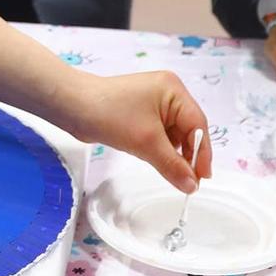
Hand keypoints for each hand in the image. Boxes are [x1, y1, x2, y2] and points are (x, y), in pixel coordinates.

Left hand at [58, 71, 211, 192]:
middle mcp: (167, 92)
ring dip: (173, 153)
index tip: (203, 177)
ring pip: (173, 134)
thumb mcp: (146, 143)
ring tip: (174, 173)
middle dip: (188, 154)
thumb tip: (192, 185)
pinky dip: (160, 149)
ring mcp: (153, 102)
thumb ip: (173, 165)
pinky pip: (159, 134)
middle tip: (190, 182)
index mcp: (173, 90)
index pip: (197, 124)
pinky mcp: (140, 112)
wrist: (73, 107)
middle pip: (187, 128)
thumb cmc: (110, 116)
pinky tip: (158, 161)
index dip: (202, 153)